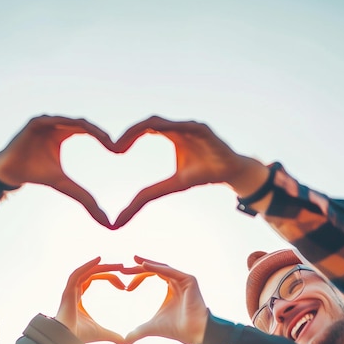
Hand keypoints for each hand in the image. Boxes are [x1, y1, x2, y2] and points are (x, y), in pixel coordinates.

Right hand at [0, 115, 113, 227]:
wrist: (10, 172)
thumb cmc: (36, 175)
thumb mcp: (65, 186)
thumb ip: (85, 198)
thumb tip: (105, 220)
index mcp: (64, 133)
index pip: (89, 131)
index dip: (103, 138)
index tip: (118, 151)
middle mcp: (56, 124)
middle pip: (84, 124)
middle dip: (100, 133)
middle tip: (115, 145)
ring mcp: (45, 121)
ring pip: (71, 121)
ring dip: (89, 128)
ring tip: (105, 138)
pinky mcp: (35, 122)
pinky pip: (54, 120)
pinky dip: (67, 124)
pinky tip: (81, 129)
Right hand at [55, 258, 126, 343]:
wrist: (67, 341)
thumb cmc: (80, 337)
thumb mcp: (101, 333)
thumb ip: (112, 335)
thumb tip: (124, 343)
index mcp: (78, 298)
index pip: (92, 279)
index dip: (107, 277)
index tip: (123, 284)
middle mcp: (73, 291)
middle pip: (91, 273)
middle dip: (107, 269)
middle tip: (122, 267)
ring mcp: (69, 290)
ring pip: (86, 271)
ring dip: (101, 266)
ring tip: (118, 265)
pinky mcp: (68, 291)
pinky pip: (77, 274)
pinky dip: (87, 265)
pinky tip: (99, 260)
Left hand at [112, 116, 268, 228]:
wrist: (229, 172)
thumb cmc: (200, 175)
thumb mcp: (170, 187)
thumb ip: (145, 198)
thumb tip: (118, 221)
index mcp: (169, 134)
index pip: (143, 129)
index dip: (128, 137)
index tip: (114, 151)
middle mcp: (178, 126)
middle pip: (149, 121)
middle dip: (130, 132)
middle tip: (115, 147)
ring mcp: (191, 126)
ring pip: (163, 122)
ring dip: (144, 129)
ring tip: (130, 143)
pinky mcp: (204, 129)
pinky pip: (185, 126)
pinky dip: (171, 129)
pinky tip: (159, 134)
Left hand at [121, 256, 208, 343]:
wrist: (192, 333)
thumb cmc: (176, 330)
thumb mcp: (151, 328)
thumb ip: (138, 332)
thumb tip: (125, 342)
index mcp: (171, 288)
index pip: (152, 275)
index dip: (138, 273)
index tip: (124, 271)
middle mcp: (178, 282)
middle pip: (156, 269)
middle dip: (140, 267)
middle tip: (124, 266)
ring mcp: (184, 280)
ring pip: (162, 268)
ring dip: (147, 264)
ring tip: (134, 261)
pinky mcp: (189, 280)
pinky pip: (170, 271)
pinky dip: (157, 267)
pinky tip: (144, 265)